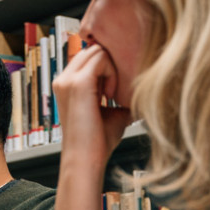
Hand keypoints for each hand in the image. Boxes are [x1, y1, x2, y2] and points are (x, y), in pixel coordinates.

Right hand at [52, 44, 132, 169]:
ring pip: (98, 50)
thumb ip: (120, 95)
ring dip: (111, 67)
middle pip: (93, 50)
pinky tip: (110, 94)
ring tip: (111, 94)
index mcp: (66, 85)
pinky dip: (112, 72)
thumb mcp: (112, 111)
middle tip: (114, 91)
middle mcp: (63, 79)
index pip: (88, 58)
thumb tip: (146, 88)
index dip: (106, 68)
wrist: (86, 159)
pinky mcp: (78, 82)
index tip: (112, 92)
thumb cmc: (98, 140)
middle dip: (109, 64)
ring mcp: (67, 79)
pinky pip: (102, 58)